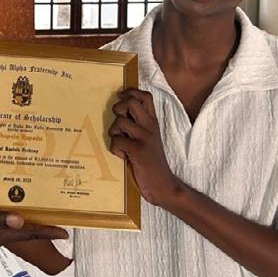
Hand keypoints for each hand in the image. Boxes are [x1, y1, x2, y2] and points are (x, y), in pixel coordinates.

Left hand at [108, 89, 179, 206]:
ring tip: (120, 142)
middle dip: (119, 107)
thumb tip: (120, 111)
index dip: (130, 92)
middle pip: (132, 102)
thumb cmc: (152, 161)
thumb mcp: (148, 138)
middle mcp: (150, 126)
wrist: (163, 185)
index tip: (121, 95)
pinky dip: (115, 149)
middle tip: (118, 119)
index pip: (145, 96)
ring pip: (119, 122)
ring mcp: (145, 138)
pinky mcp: (138, 151)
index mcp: (153, 122)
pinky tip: (123, 156)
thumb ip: (138, 125)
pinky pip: (117, 141)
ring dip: (114, 132)